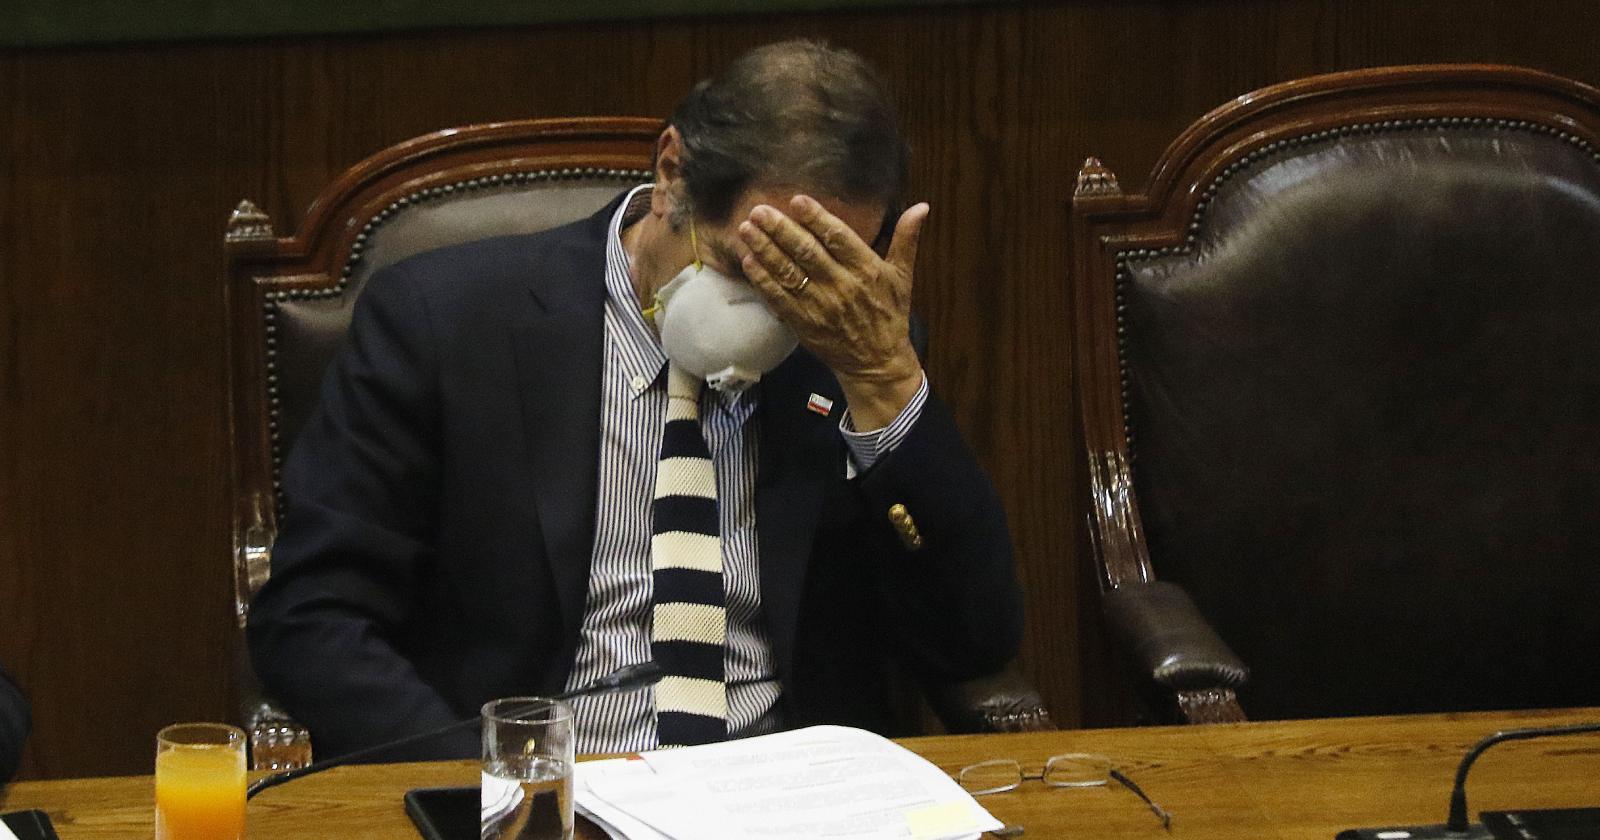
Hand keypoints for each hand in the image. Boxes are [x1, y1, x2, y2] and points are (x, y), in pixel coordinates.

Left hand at [738, 195, 928, 427]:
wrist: (877, 362)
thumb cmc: (890, 314)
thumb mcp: (903, 276)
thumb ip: (907, 239)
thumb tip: (922, 206)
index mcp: (867, 270)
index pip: (839, 238)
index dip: (817, 218)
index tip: (797, 200)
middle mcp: (843, 287)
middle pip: (807, 253)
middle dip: (780, 229)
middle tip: (759, 210)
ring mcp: (821, 307)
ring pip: (789, 273)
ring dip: (765, 250)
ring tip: (747, 229)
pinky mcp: (804, 324)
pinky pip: (780, 299)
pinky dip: (763, 280)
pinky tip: (749, 261)